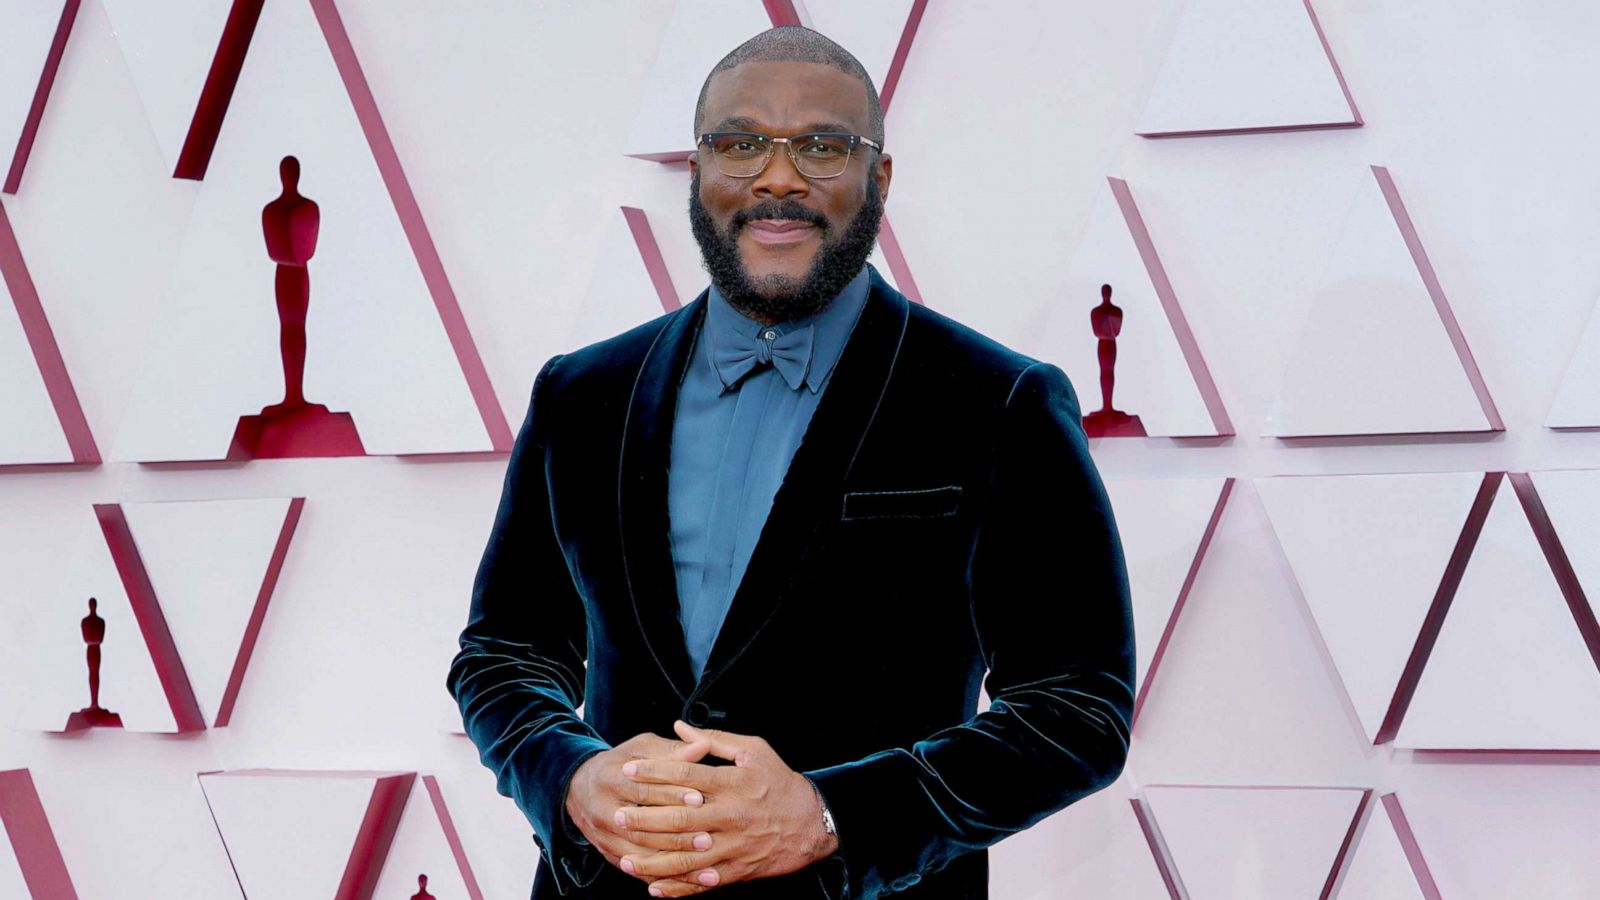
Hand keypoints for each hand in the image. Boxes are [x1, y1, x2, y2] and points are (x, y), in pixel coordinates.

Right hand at [565, 730, 718, 891]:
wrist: (580, 788)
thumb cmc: (622, 764)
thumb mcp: (642, 749)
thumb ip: (672, 751)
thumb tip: (703, 746)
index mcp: (611, 779)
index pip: (644, 791)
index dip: (673, 794)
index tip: (701, 799)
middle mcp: (604, 811)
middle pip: (642, 828)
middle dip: (676, 834)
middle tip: (708, 837)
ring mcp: (605, 837)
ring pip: (640, 854)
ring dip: (673, 861)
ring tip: (703, 860)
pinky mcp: (610, 855)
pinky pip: (638, 871)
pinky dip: (663, 877)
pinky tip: (688, 879)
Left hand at [615, 720, 839, 896]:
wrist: (812, 823)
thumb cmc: (780, 782)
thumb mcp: (754, 750)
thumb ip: (715, 739)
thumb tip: (680, 727)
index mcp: (732, 784)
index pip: (685, 777)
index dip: (654, 772)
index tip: (627, 769)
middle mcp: (730, 815)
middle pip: (679, 818)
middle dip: (644, 818)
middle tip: (617, 815)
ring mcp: (732, 846)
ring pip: (686, 856)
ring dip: (652, 859)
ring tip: (625, 857)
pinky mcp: (736, 869)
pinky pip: (702, 882)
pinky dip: (677, 887)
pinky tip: (653, 886)